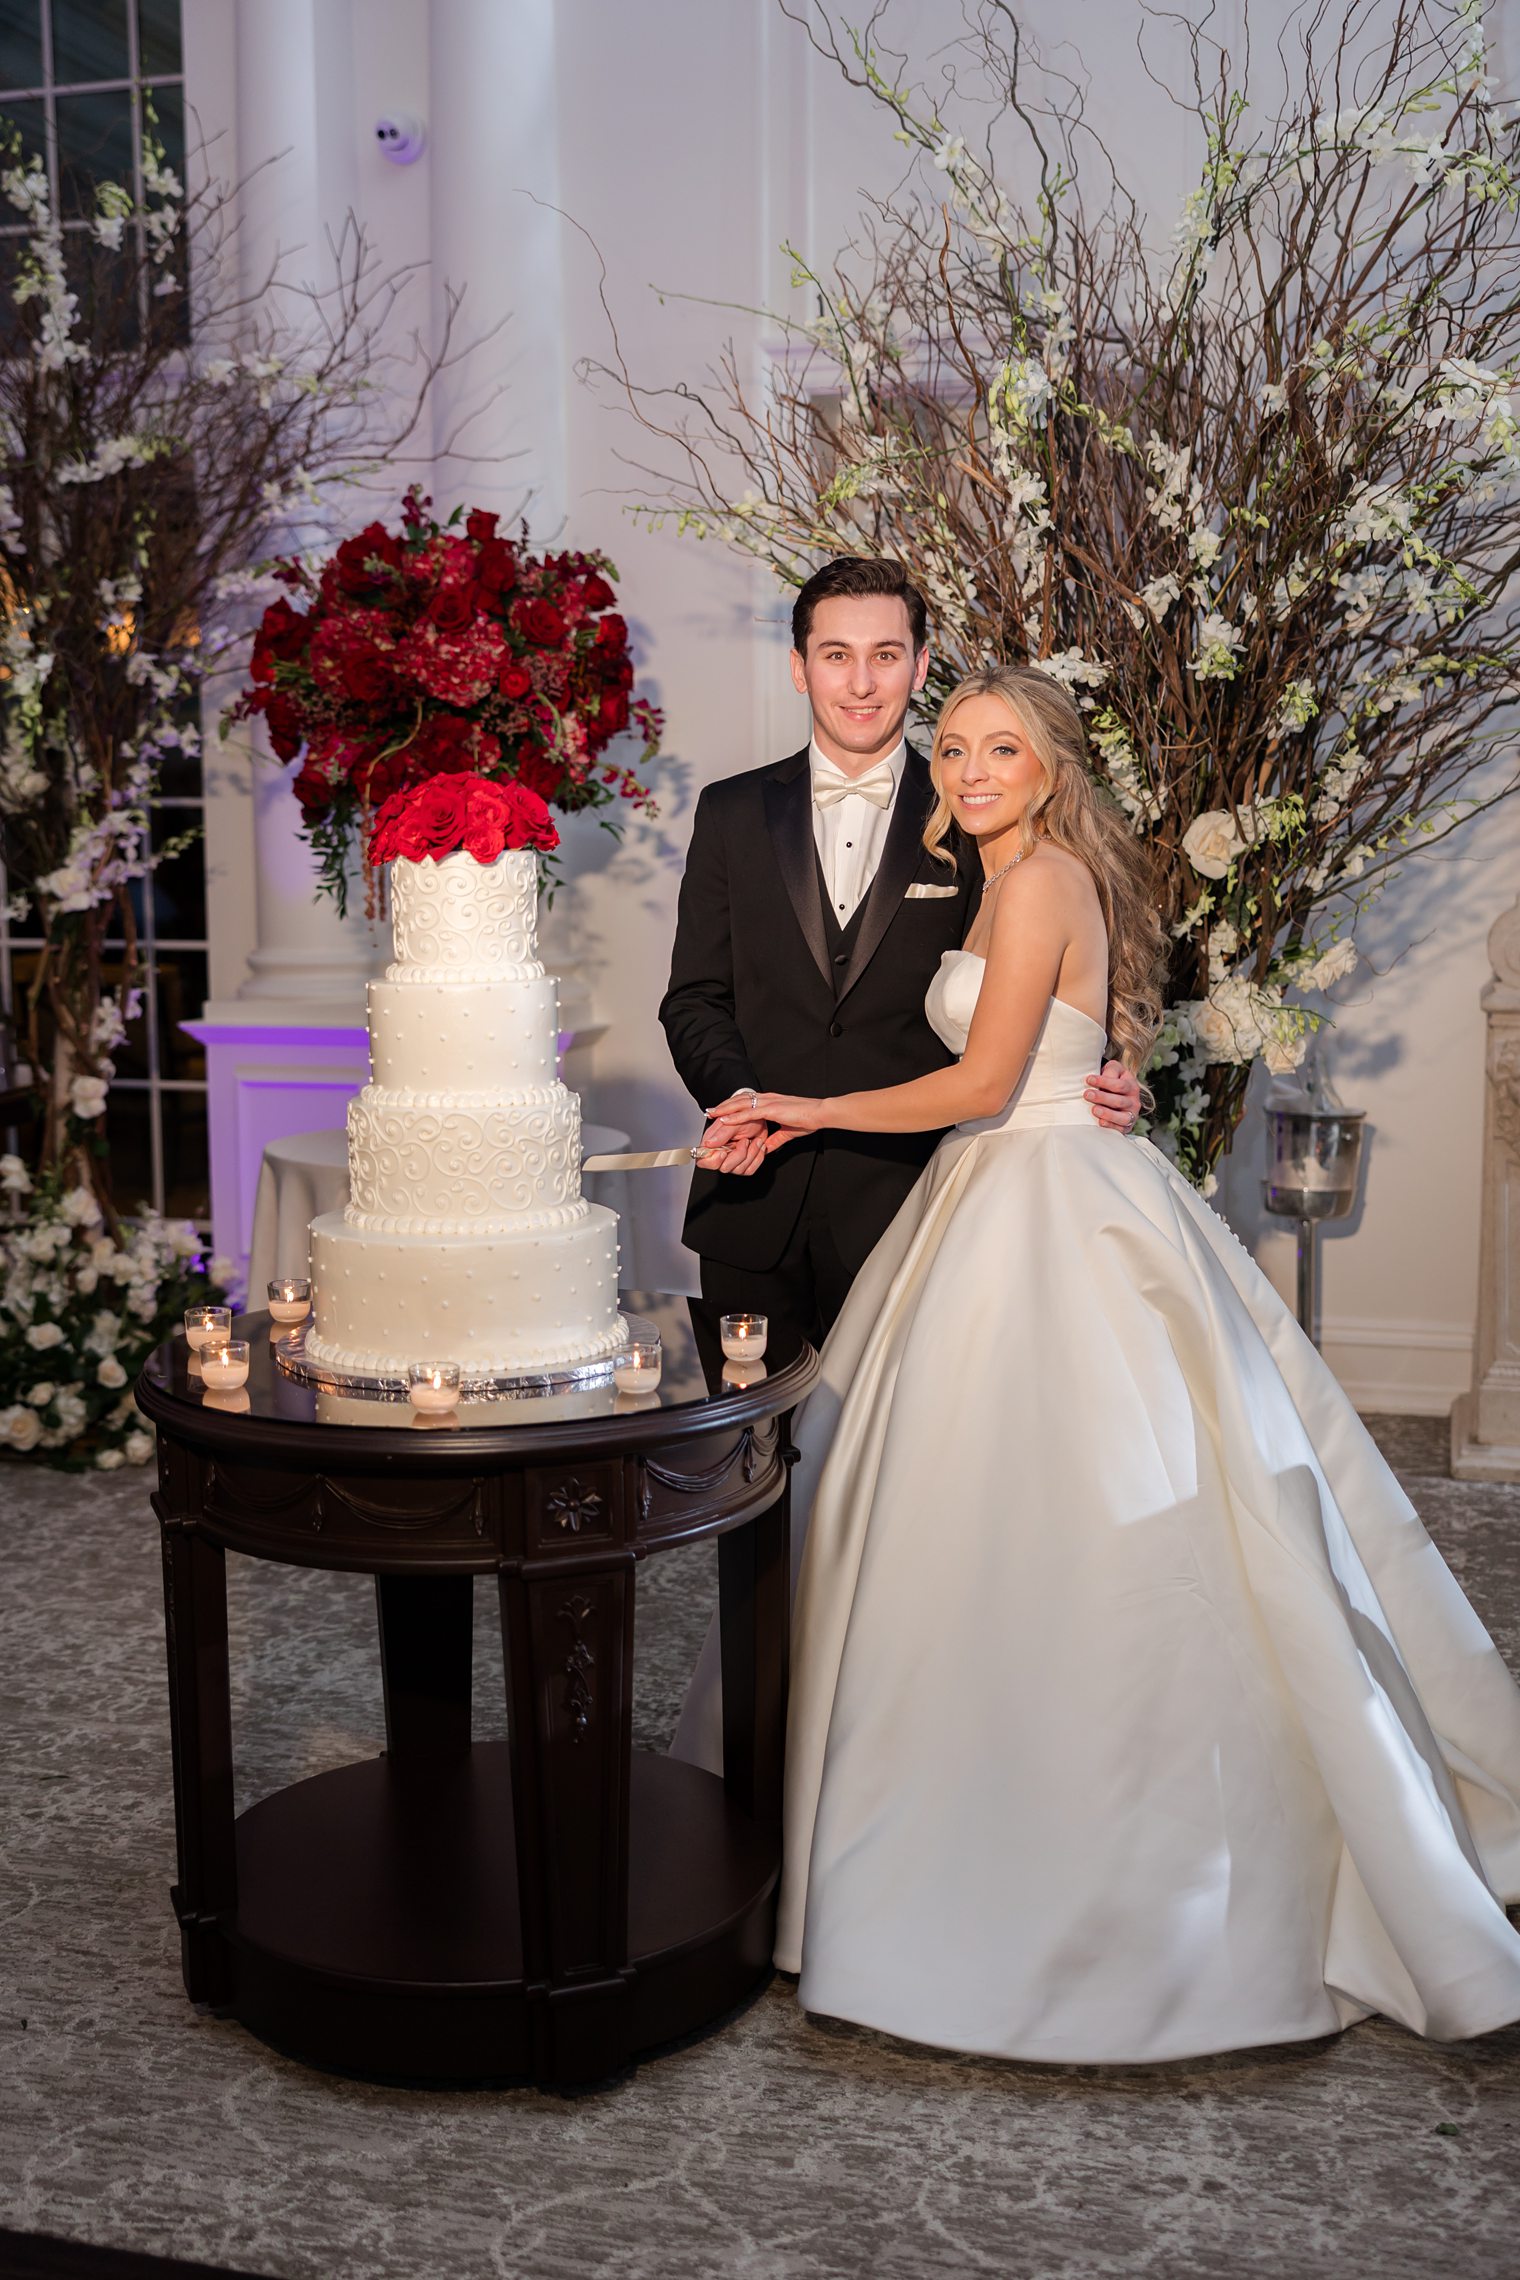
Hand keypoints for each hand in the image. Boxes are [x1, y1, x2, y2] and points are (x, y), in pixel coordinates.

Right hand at [695, 1113, 768, 1175]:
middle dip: (738, 1154)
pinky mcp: (744, 1164)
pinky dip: (758, 1157)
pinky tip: (758, 1146)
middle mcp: (721, 1153)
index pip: (703, 1161)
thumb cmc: (747, 1116)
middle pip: (724, 1167)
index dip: (713, 1160)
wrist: (762, 1118)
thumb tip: (708, 1143)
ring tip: (754, 1140)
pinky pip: (750, 1169)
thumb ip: (721, 1134)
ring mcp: (733, 1161)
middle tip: (745, 1140)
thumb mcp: (734, 1123)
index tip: (723, 1152)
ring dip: (751, 1153)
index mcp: (712, 1143)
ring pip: (739, 1170)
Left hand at [705, 1090, 828, 1161]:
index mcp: (770, 1102)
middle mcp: (767, 1099)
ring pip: (740, 1105)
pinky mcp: (771, 1109)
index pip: (746, 1102)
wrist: (820, 1114)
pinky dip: (735, 1117)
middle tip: (709, 1111)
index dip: (732, 1106)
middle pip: (739, 1100)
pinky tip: (724, 1120)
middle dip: (723, 1106)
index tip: (721, 1112)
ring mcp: (768, 1103)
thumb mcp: (787, 1132)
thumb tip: (766, 1148)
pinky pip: (749, 1114)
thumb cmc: (808, 1119)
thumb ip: (775, 1140)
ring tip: (711, 1114)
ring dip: (724, 1109)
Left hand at [1084, 1059, 1141, 1131]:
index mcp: (1131, 1086)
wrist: (1119, 1096)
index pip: (1119, 1085)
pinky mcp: (1127, 1127)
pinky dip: (1111, 1126)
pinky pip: (1121, 1129)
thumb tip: (1098, 1077)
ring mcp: (1131, 1115)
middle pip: (1119, 1101)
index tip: (1089, 1079)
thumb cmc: (1113, 1081)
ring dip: (1108, 1114)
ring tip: (1094, 1110)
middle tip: (1087, 1094)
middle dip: (1102, 1098)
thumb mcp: (1114, 1070)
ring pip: (1123, 1117)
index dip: (1104, 1082)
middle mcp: (1134, 1101)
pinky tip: (1101, 1123)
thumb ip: (1110, 1071)